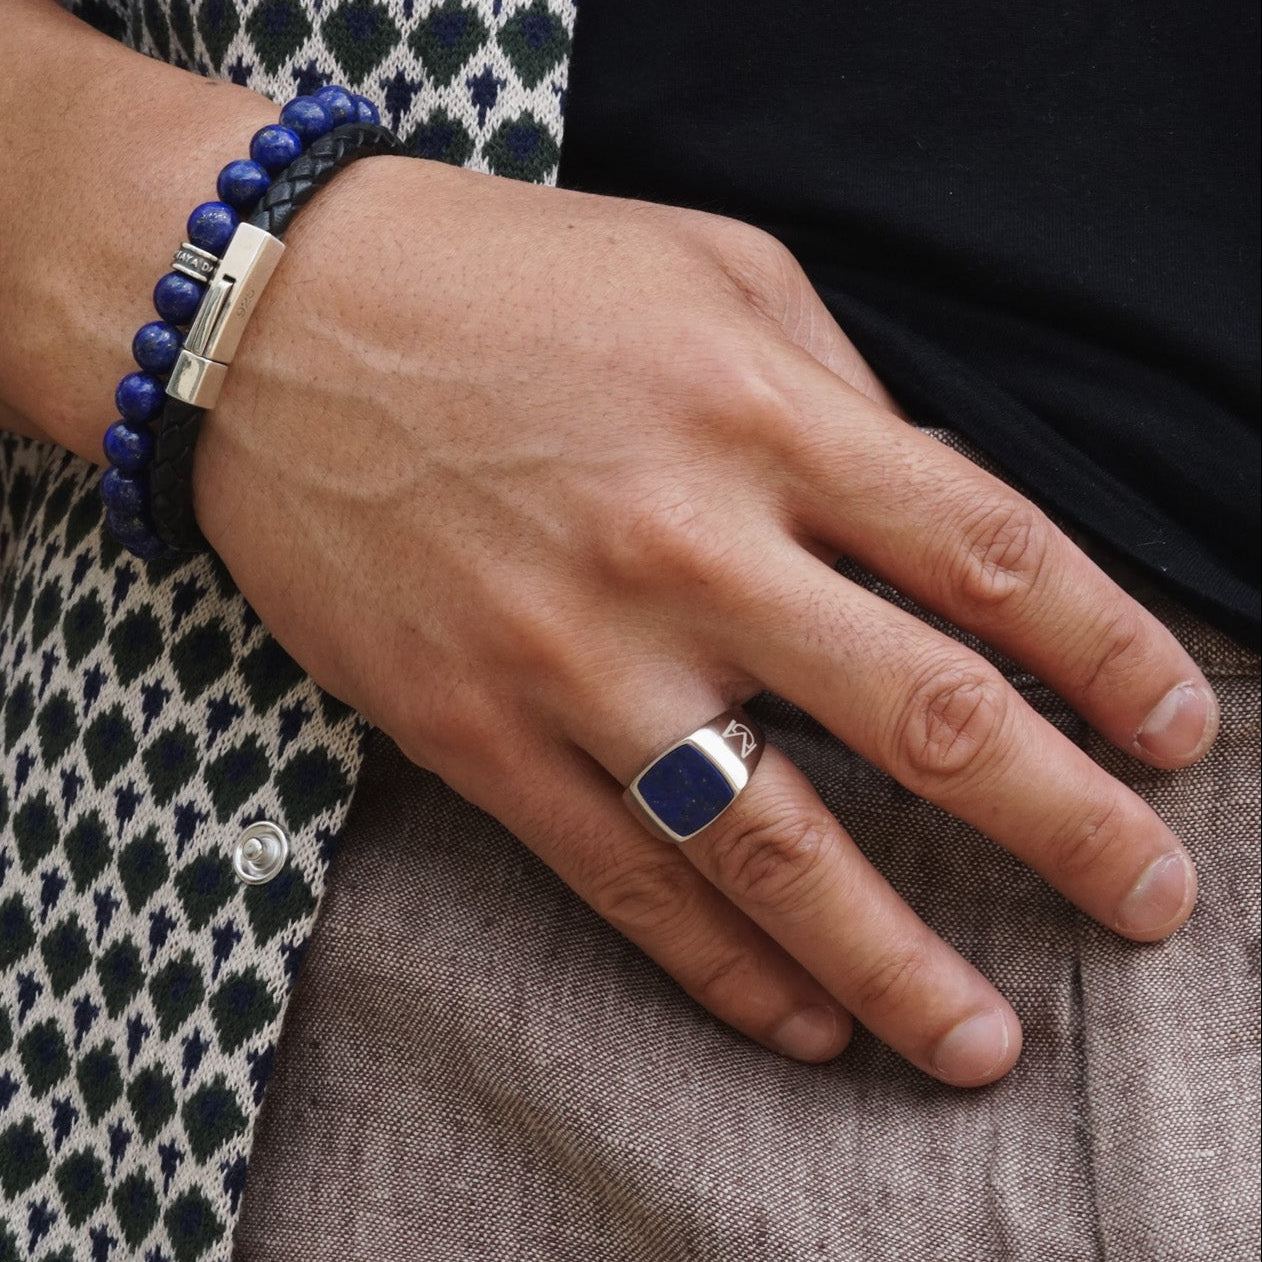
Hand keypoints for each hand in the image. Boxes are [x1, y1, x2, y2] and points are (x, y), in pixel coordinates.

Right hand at [196, 157, 1215, 1084]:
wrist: (275, 322)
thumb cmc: (507, 280)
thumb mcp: (708, 272)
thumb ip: (837, 394)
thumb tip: (932, 523)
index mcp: (761, 416)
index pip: (991, 557)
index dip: (1110, 656)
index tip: (1175, 732)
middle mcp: (685, 550)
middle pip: (922, 715)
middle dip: (1064, 824)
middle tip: (1152, 900)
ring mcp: (576, 659)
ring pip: (772, 845)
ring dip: (894, 960)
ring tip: (982, 1045)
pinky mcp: (476, 734)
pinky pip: (623, 884)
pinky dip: (723, 971)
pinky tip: (802, 1023)